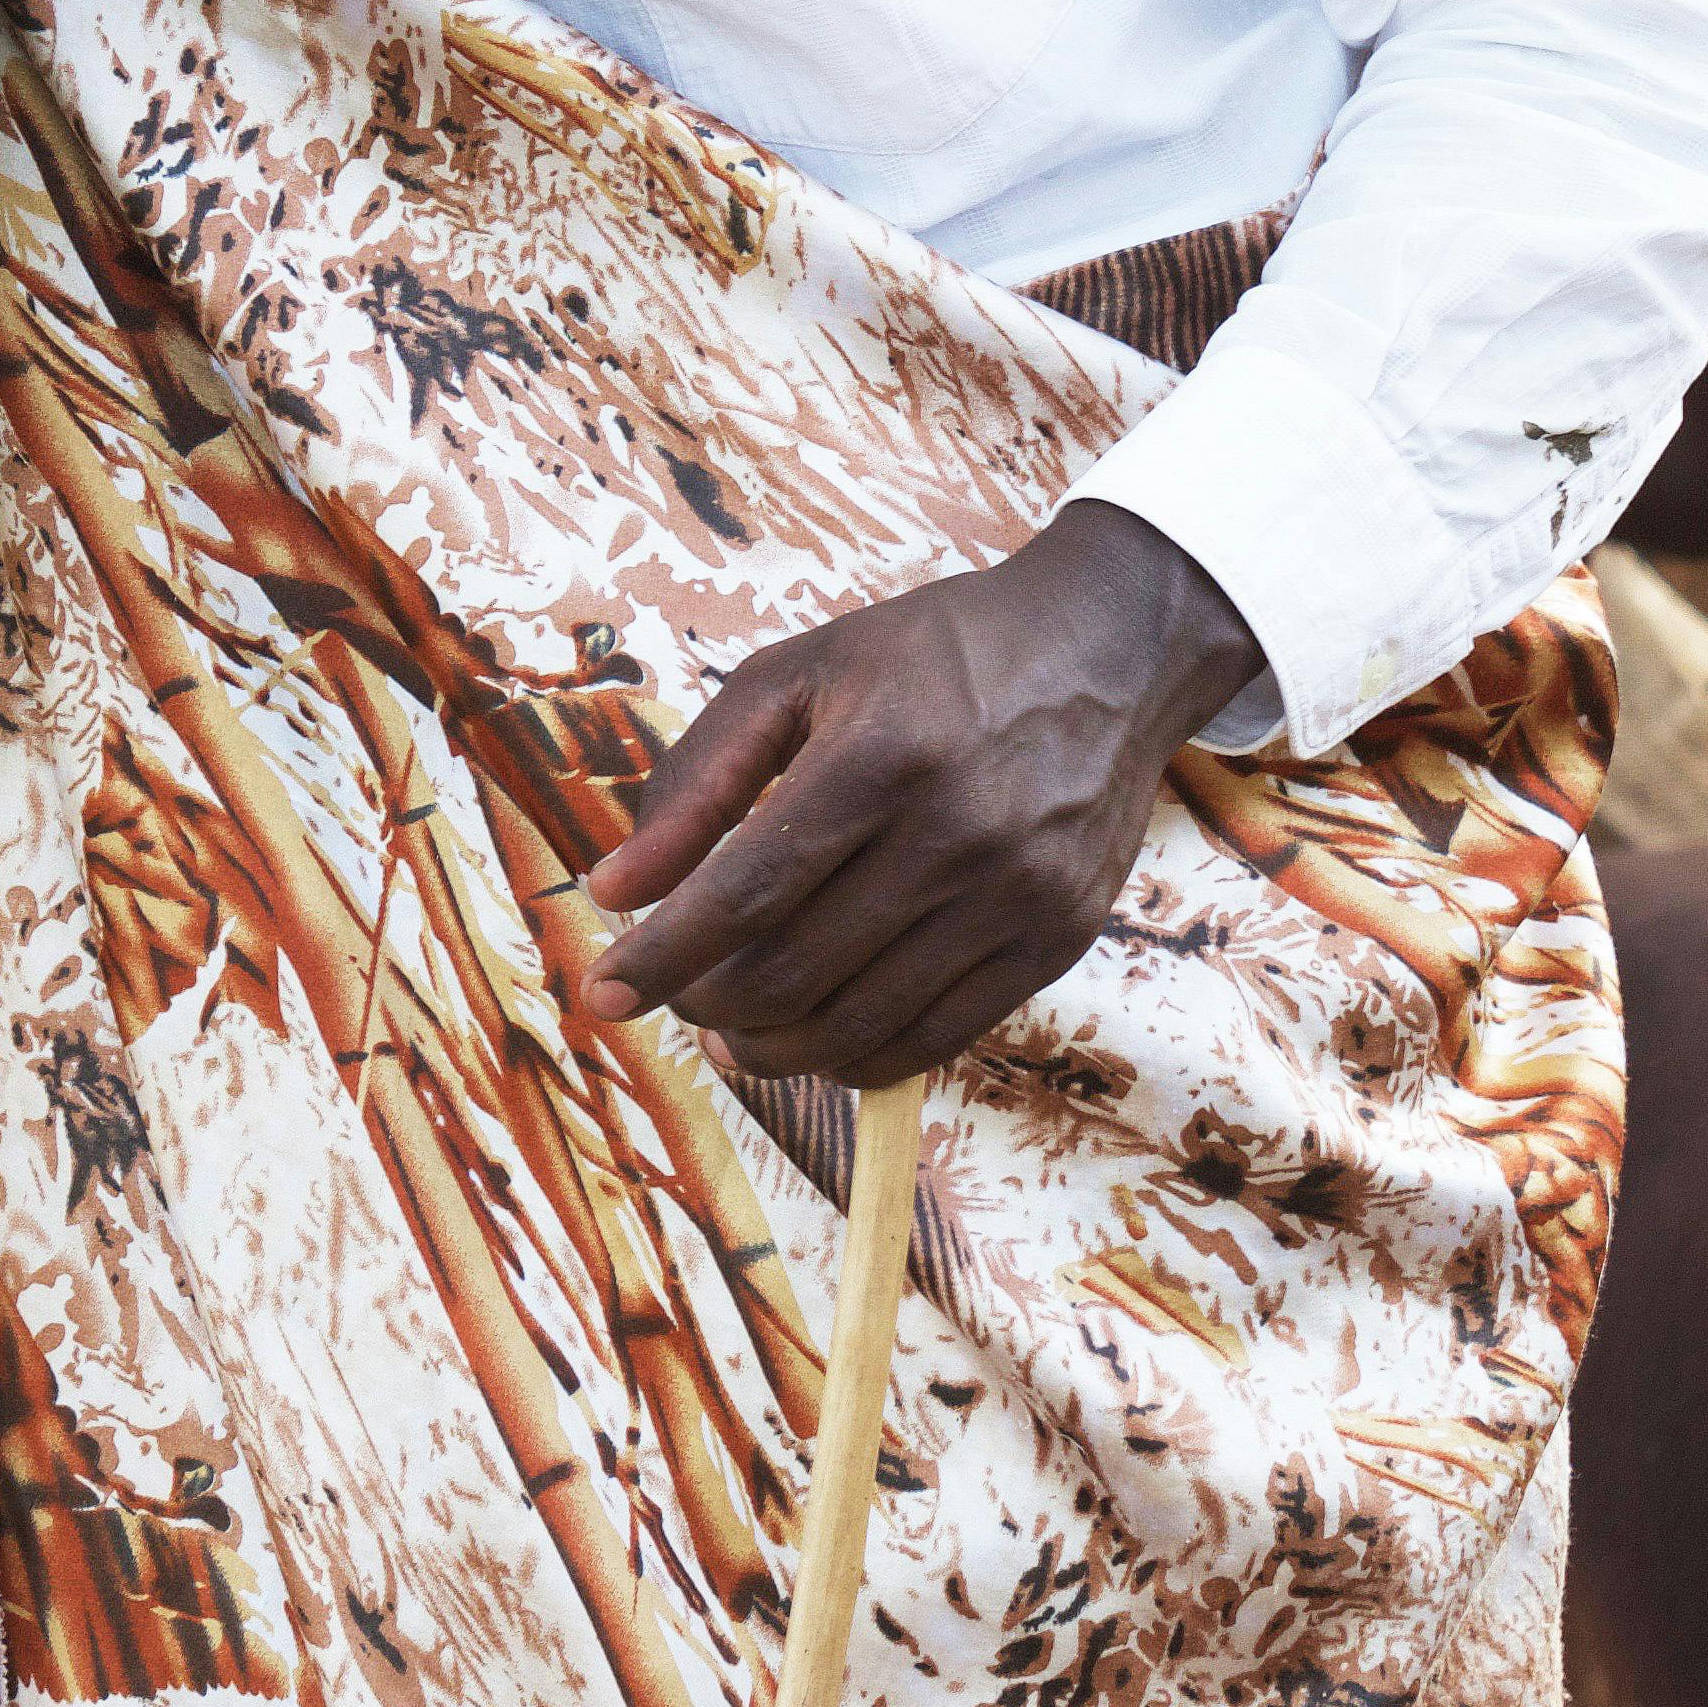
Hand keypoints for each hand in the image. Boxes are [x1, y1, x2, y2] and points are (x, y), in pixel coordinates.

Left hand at [576, 504, 1263, 1087]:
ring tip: (728, 1030)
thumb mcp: (798, 672)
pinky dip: (856, 1058)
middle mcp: (954, 836)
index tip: (602, 990)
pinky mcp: (1055, 940)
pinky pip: (937, 1038)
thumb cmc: (931, 654)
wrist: (1105, 648)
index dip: (662, 954)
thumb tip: (618, 887)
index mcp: (879, 757)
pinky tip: (812, 1039)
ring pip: (859, 1023)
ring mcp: (1014, 897)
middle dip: (705, 1002)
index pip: (745, 892)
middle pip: (794, 970)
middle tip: (671, 995)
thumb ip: (699, 777)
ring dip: (771, 1046)